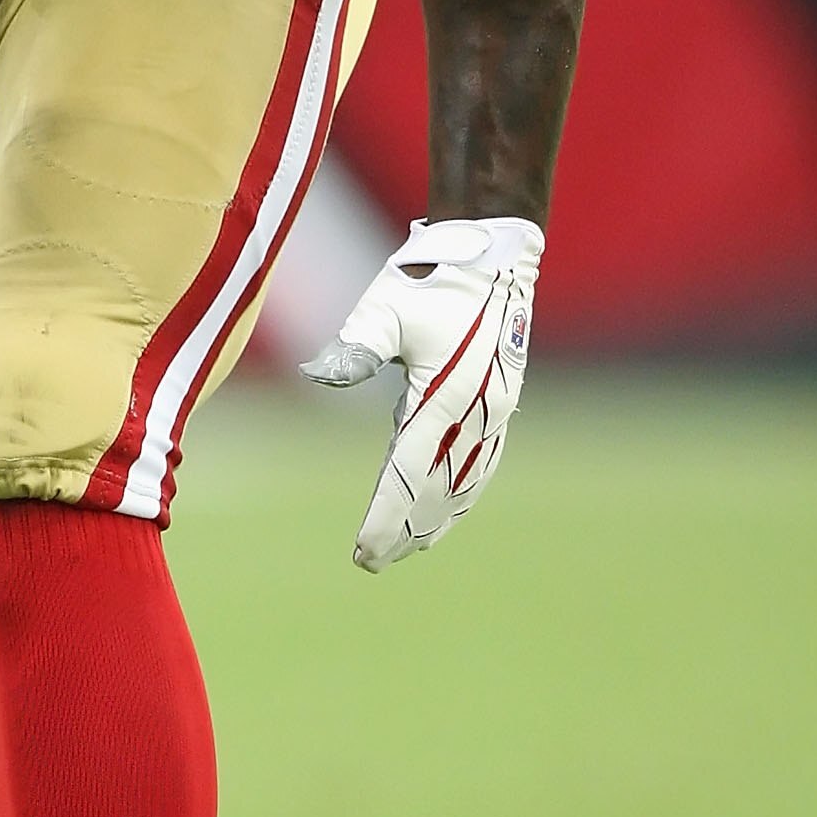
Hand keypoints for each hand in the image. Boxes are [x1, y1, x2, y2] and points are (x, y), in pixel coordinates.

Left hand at [300, 217, 542, 570]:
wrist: (494, 254)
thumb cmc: (431, 277)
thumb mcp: (384, 308)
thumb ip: (355, 347)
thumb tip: (315, 373)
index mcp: (443, 398)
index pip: (407, 476)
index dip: (384, 518)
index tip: (363, 552)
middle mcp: (475, 414)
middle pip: (436, 492)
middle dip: (405, 530)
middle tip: (373, 561)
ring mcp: (495, 412)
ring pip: (465, 484)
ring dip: (435, 519)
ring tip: (407, 548)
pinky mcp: (502, 404)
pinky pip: (484, 464)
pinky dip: (462, 494)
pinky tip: (447, 508)